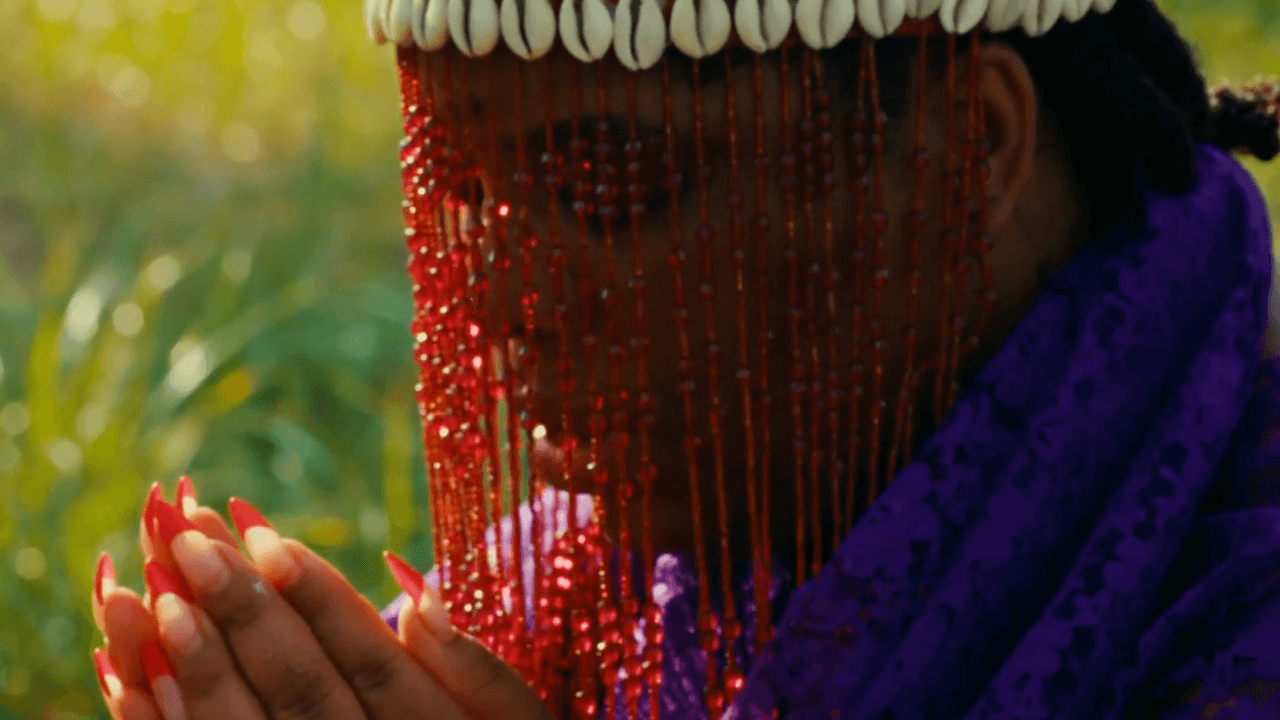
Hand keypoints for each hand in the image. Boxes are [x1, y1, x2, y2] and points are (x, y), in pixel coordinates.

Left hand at [92, 479, 552, 719]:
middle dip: (242, 610)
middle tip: (188, 535)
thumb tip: (419, 598)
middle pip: (302, 689)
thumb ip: (478, 667)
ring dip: (192, 662)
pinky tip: (135, 668)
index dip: (316, 595)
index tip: (263, 532)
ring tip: (148, 586)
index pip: (369, 659)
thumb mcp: (513, 718)